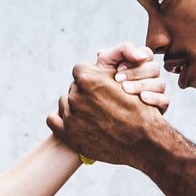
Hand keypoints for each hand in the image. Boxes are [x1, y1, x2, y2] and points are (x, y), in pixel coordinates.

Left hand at [47, 61, 166, 165]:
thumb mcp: (127, 80)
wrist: (143, 141)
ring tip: (91, 115)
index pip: (80, 70)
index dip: (91, 77)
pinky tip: (75, 122)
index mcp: (88, 78)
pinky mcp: (67, 134)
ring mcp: (71, 116)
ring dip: (74, 106)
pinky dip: (61, 119)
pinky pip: (52, 118)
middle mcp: (76, 95)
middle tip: (98, 104)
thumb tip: (98, 53)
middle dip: (84, 93)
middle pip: (74, 87)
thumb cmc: (138, 109)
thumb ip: (108, 66)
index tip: (99, 86)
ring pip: (64, 102)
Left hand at [98, 42, 169, 113]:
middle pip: (154, 68)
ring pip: (160, 83)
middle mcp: (150, 75)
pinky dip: (154, 98)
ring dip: (142, 85)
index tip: (118, 68)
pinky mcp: (159, 105)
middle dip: (136, 73)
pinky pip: (165, 99)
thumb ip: (124, 49)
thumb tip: (142, 56)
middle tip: (119, 80)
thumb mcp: (107, 59)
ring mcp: (156, 90)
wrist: (96, 104)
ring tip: (126, 90)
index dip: (134, 59)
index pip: (147, 53)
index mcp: (140, 62)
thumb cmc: (102, 79)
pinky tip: (142, 98)